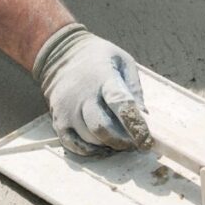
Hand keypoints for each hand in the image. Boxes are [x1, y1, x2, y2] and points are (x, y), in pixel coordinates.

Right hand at [33, 24, 152, 155]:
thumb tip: (144, 116)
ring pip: (89, 139)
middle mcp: (83, 95)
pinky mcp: (58, 119)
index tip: (146, 141)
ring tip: (118, 140)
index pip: (120, 104)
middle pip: (102, 128)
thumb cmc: (98, 58)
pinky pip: (73, 144)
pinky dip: (89, 151)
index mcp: (103, 77)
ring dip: (107, 145)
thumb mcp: (123, 61)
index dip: (135, 125)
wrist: (59, 53)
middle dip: (122, 141)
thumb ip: (134, 88)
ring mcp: (68, 109)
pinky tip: (101, 146)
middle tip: (134, 143)